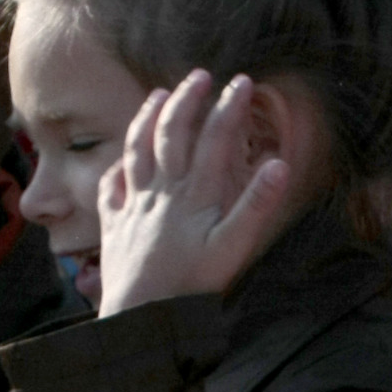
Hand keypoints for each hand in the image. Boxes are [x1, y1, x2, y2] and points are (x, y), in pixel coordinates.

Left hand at [94, 69, 292, 317]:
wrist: (142, 314)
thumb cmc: (192, 285)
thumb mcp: (234, 247)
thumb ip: (257, 204)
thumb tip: (280, 164)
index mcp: (193, 195)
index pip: (214, 140)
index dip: (229, 108)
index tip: (243, 82)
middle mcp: (161, 193)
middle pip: (171, 134)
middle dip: (187, 101)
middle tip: (201, 77)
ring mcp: (133, 206)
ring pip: (136, 151)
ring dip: (148, 119)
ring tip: (159, 95)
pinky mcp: (114, 226)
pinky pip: (111, 188)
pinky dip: (116, 168)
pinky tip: (122, 161)